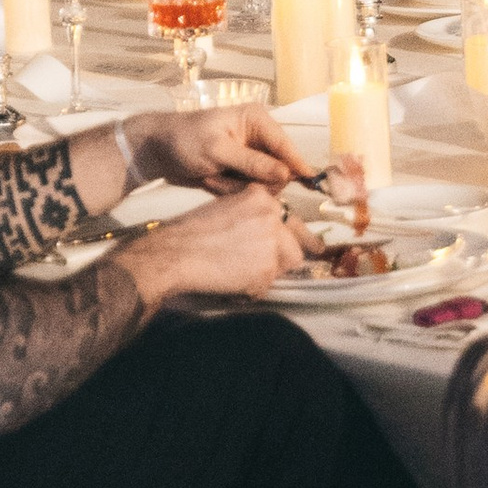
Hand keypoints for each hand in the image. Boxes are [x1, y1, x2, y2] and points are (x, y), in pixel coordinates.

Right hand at [118, 180, 299, 304]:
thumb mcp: (225, 208)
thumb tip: (270, 234)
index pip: (290, 218)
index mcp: (261, 197)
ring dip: (269, 273)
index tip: (314, 245)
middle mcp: (272, 216)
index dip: (296, 235)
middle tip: (280, 267)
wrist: (173, 253)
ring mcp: (271, 242)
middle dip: (287, 257)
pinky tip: (231, 283)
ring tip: (243, 274)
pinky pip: (268, 285)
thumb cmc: (189, 232)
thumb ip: (251, 216)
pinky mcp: (266, 268)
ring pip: (286, 265)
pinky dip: (252, 289)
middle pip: (297, 243)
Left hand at [125, 101, 323, 196]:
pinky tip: (211, 180)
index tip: (310, 182)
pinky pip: (249, 189)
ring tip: (213, 177)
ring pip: (264, 183)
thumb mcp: (217, 150)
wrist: (157, 152)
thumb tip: (286, 174)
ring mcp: (250, 156)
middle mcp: (258, 137)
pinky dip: (230, 190)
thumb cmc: (184, 141)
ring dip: (238, 186)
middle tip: (228, 179)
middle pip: (279, 168)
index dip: (297, 164)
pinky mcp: (240, 172)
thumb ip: (252, 162)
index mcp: (256, 120)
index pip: (285, 145)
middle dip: (254, 179)